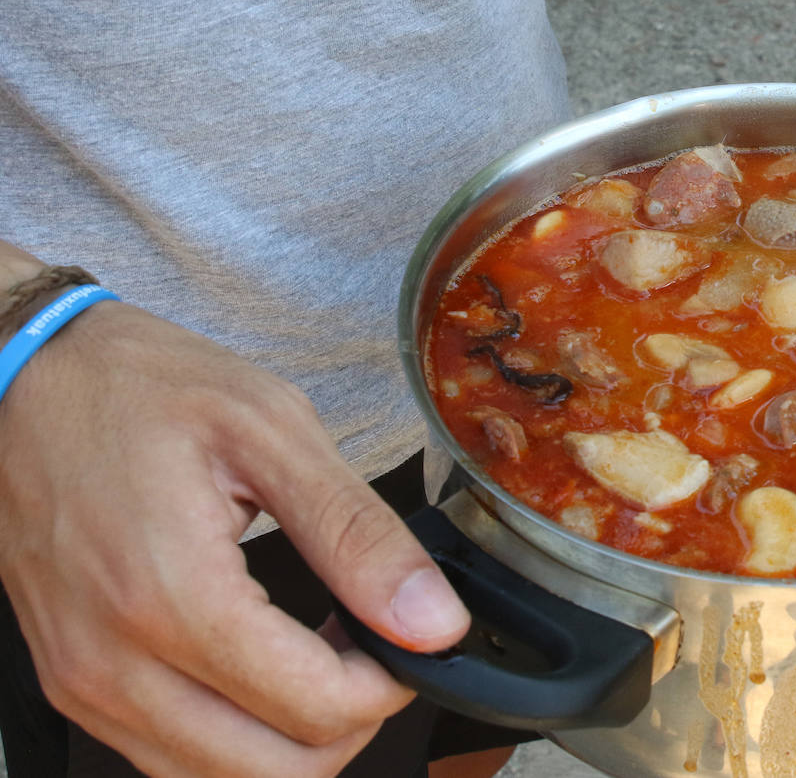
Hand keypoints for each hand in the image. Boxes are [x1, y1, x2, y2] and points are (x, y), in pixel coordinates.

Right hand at [0, 301, 468, 776]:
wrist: (25, 378)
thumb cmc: (138, 388)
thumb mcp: (271, 432)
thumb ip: (358, 535)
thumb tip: (434, 619)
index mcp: (172, 597)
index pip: (318, 710)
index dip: (391, 681)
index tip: (409, 630)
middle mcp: (115, 665)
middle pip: (278, 771)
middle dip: (353, 720)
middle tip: (376, 646)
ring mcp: (85, 684)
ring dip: (295, 737)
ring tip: (323, 651)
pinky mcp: (74, 684)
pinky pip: (172, 757)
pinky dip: (238, 735)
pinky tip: (266, 663)